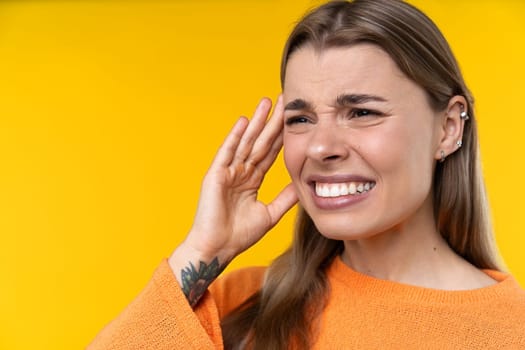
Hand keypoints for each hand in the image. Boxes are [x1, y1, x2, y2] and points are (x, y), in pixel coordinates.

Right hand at [176, 96, 297, 265]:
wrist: (217, 249)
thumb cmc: (238, 235)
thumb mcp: (269, 214)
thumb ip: (285, 198)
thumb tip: (303, 185)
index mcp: (251, 180)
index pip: (270, 153)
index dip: (282, 136)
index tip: (294, 120)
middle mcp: (240, 172)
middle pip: (260, 142)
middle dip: (272, 122)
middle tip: (284, 100)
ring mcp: (227, 172)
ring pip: (246, 142)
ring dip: (256, 122)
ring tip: (266, 102)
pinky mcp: (216, 175)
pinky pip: (227, 152)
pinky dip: (235, 136)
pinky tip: (244, 121)